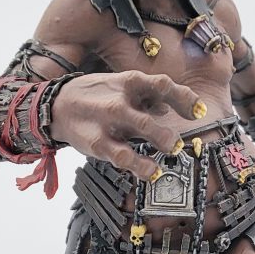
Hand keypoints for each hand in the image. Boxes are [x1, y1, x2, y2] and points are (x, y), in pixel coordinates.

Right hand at [50, 70, 205, 181]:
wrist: (56, 106)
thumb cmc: (96, 96)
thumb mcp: (120, 87)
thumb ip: (145, 97)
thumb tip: (169, 106)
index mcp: (129, 82)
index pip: (162, 85)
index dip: (184, 98)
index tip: (198, 111)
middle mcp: (119, 101)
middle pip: (153, 115)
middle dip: (168, 134)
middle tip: (176, 144)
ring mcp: (108, 122)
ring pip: (141, 131)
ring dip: (160, 143)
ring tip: (168, 154)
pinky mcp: (98, 144)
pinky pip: (124, 158)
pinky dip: (142, 166)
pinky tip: (152, 172)